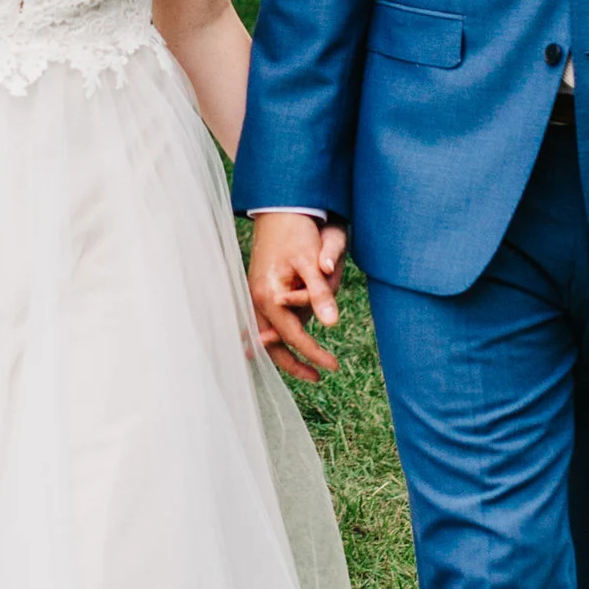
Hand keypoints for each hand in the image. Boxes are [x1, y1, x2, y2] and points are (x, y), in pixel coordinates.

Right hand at [248, 211, 346, 381]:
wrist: (279, 210)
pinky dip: (278, 335)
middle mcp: (257, 299)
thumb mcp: (312, 263)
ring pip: (270, 333)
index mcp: (269, 295)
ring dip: (286, 350)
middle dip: (294, 363)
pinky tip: (283, 341)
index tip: (333, 366)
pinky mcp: (261, 290)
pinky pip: (269, 320)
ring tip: (307, 367)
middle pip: (273, 343)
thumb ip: (320, 294)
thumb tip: (332, 324)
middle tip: (317, 378)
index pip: (293, 335)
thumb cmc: (297, 234)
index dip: (313, 353)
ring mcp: (256, 295)